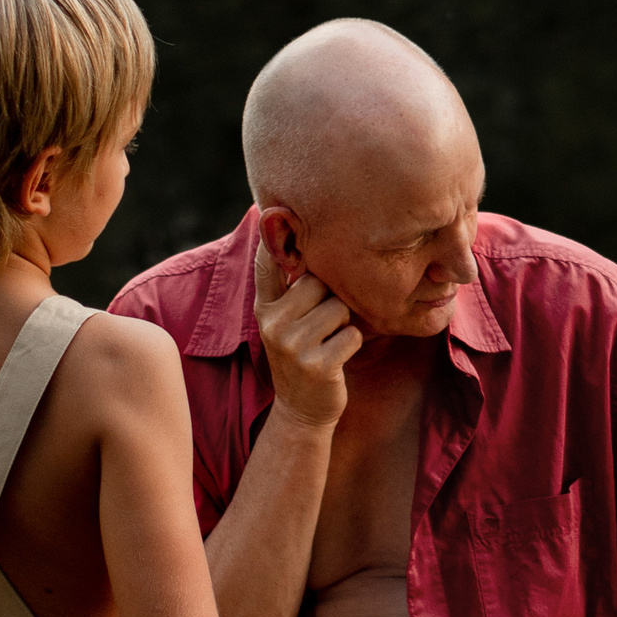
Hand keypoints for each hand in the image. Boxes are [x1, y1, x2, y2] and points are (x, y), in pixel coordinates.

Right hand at [253, 238, 361, 430]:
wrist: (302, 410)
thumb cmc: (304, 353)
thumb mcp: (287, 320)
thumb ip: (291, 285)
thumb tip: (298, 234)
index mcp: (264, 306)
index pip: (268, 262)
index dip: (273, 233)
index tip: (273, 205)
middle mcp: (271, 322)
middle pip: (320, 283)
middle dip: (332, 298)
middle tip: (322, 324)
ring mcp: (291, 345)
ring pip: (339, 308)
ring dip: (344, 323)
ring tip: (328, 341)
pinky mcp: (315, 365)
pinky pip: (352, 334)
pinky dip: (352, 344)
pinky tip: (336, 358)